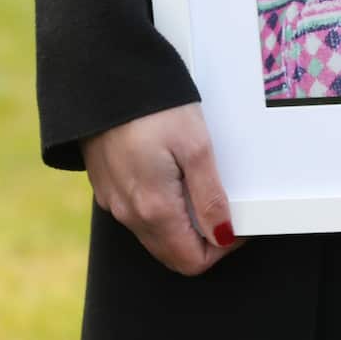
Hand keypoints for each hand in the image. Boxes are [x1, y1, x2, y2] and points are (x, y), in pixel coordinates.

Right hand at [81, 103, 243, 274]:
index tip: (236, 221)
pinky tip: (171, 173)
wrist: (104, 78)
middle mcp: (129, 213)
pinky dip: (161, 207)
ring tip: (198, 182)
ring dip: (182, 222)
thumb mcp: (195, 146)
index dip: (221, 248)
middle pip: (173, 253)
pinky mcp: (106, 186)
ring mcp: (114, 201)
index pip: (191, 261)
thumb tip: (223, 234)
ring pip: (155, 235)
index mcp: (154, 209)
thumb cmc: (151, 106)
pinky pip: (138, 213)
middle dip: (203, 239)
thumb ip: (209, 196)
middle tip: (222, 204)